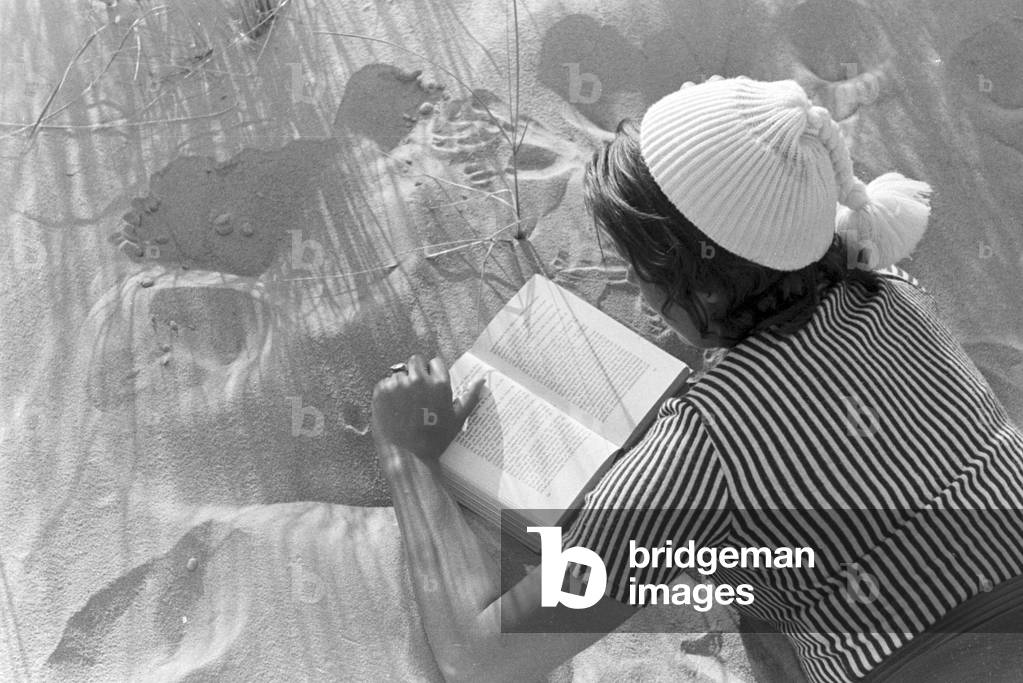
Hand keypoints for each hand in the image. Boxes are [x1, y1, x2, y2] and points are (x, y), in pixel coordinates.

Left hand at [371, 354, 485, 461]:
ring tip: (403, 406)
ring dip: (400, 384)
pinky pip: (384, 383)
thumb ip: (470, 396)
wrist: (409, 456)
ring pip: (398, 373)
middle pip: (415, 361)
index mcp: (440, 384)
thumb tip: (482, 379)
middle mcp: (419, 380)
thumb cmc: (435, 439)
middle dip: (415, 372)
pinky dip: (386, 393)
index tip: (428, 385)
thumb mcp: (457, 419)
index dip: (431, 373)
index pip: (434, 362)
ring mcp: (399, 384)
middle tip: (414, 393)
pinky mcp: (382, 391)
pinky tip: (393, 409)